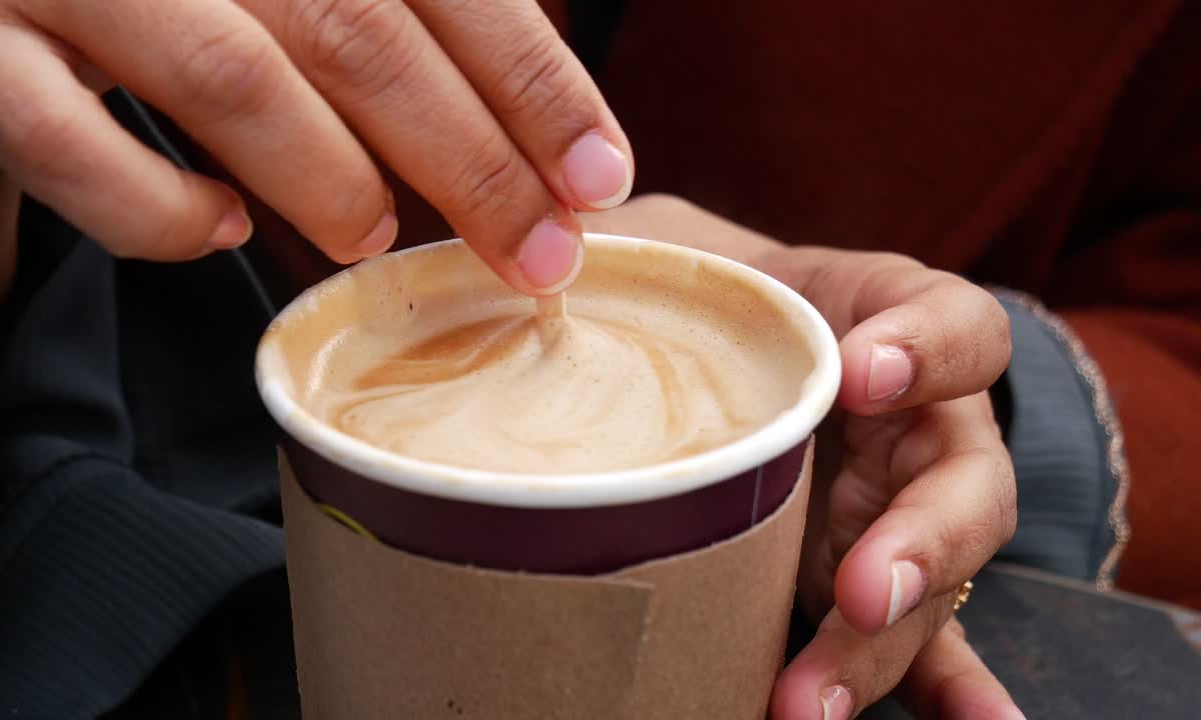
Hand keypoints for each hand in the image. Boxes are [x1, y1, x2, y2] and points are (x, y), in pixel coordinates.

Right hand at [0, 0, 629, 293]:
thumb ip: (397, 22)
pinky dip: (161, 208)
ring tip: (378, 238)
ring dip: (333, 178)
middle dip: (470, 160)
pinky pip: (72, 148)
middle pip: (358, 33)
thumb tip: (548, 135)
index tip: (599, 178)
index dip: (533, 82)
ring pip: (232, 78)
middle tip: (538, 256)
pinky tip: (218, 226)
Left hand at [583, 196, 1022, 718]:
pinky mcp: (875, 580)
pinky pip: (927, 643)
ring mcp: (901, 511)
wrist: (710, 352)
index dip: (926, 346)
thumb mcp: (662, 251)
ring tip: (808, 703)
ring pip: (934, 583)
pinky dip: (944, 689)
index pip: (952, 321)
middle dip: (920, 540)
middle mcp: (914, 423)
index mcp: (877, 322)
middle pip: (965, 481)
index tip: (862, 373)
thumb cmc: (693, 291)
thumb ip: (622, 248)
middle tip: (859, 588)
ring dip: (885, 648)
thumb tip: (534, 254)